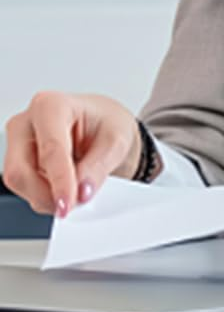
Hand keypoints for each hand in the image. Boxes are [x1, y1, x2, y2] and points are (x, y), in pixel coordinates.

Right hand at [2, 92, 139, 216]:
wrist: (102, 126)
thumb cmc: (107, 123)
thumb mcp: (117, 141)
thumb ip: (99, 166)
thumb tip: (81, 192)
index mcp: (52, 105)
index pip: (51, 149)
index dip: (60, 180)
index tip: (69, 203)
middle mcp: (27, 122)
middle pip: (20, 169)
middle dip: (45, 194)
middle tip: (71, 205)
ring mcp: (18, 143)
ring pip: (19, 182)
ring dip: (45, 197)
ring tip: (74, 195)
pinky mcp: (18, 161)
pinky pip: (24, 187)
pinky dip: (44, 196)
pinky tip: (64, 190)